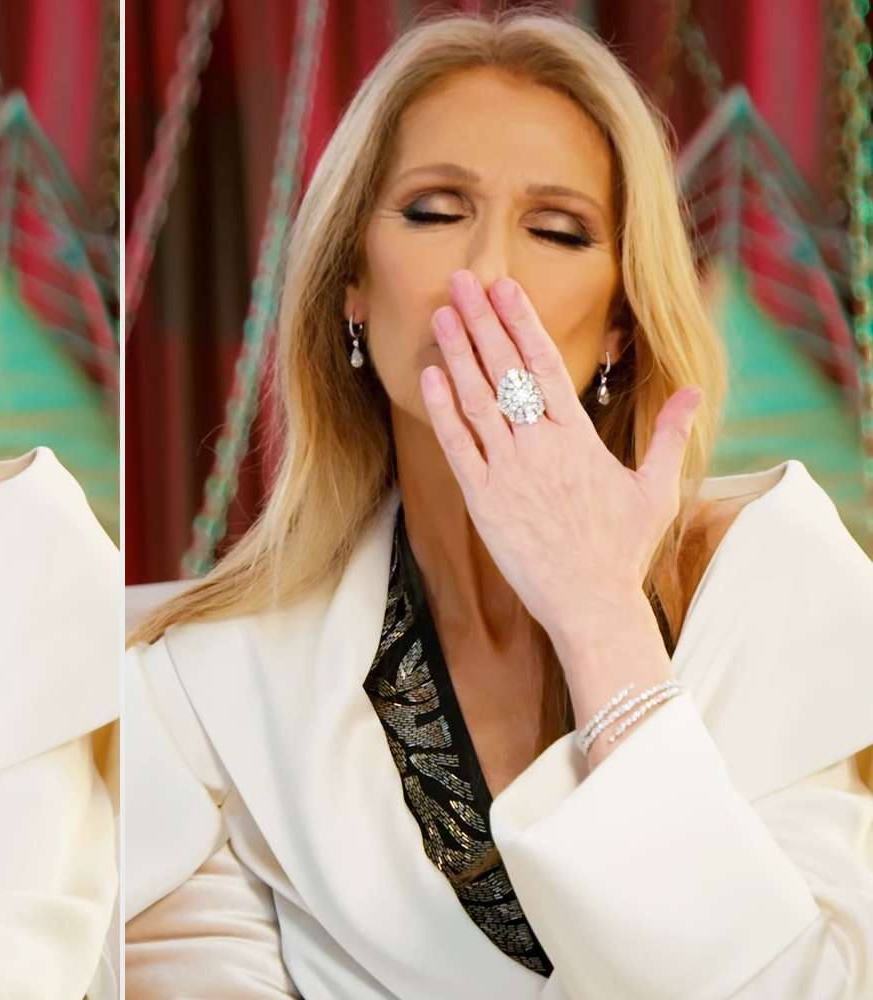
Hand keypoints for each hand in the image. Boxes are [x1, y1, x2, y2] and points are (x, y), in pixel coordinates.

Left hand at [418, 270, 702, 640]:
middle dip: (482, 321)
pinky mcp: (482, 500)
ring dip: (456, 354)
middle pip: (505, 370)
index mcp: (577, 437)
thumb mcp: (656, 489)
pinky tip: (429, 375)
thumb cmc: (621, 550)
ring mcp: (507, 472)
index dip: (521, 321)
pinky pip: (457, 446)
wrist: (590, 604)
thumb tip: (693, 392)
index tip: (504, 287)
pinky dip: (442, 409)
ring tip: (441, 313)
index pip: (544, 365)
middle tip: (461, 280)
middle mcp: (539, 447)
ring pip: (476, 401)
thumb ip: (670, 435)